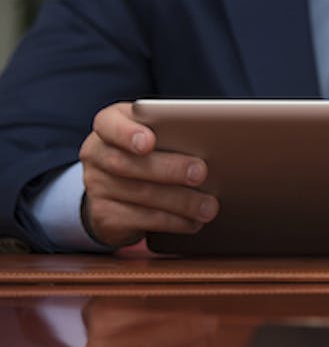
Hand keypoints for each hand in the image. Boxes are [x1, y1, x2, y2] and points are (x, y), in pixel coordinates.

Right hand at [79, 102, 219, 246]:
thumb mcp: (154, 135)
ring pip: (140, 194)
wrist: (114, 191)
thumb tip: (215, 142)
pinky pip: (140, 220)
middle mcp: (96, 154)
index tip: (148, 142)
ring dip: (180, 201)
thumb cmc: (146, 154)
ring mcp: (97, 187)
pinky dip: (172, 221)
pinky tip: (193, 222)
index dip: (127, 133)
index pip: (109, 124)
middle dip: (169, 169)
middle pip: (128, 163)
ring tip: (209, 206)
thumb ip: (172, 132)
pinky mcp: (104, 216)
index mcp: (109, 126)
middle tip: (201, 172)